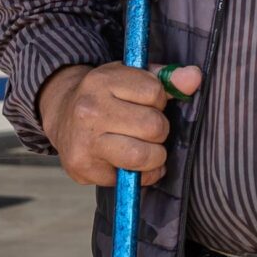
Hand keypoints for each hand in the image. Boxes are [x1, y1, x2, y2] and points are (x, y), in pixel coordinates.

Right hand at [38, 61, 196, 186]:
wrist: (62, 115)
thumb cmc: (107, 96)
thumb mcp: (132, 77)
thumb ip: (166, 78)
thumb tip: (194, 77)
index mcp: (102, 81)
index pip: (154, 92)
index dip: (158, 101)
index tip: (145, 104)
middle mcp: (90, 111)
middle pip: (153, 126)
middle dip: (158, 130)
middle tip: (144, 129)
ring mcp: (85, 142)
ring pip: (144, 156)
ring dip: (154, 156)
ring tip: (143, 147)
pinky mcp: (84, 169)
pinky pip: (135, 179)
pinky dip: (142, 175)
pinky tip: (130, 163)